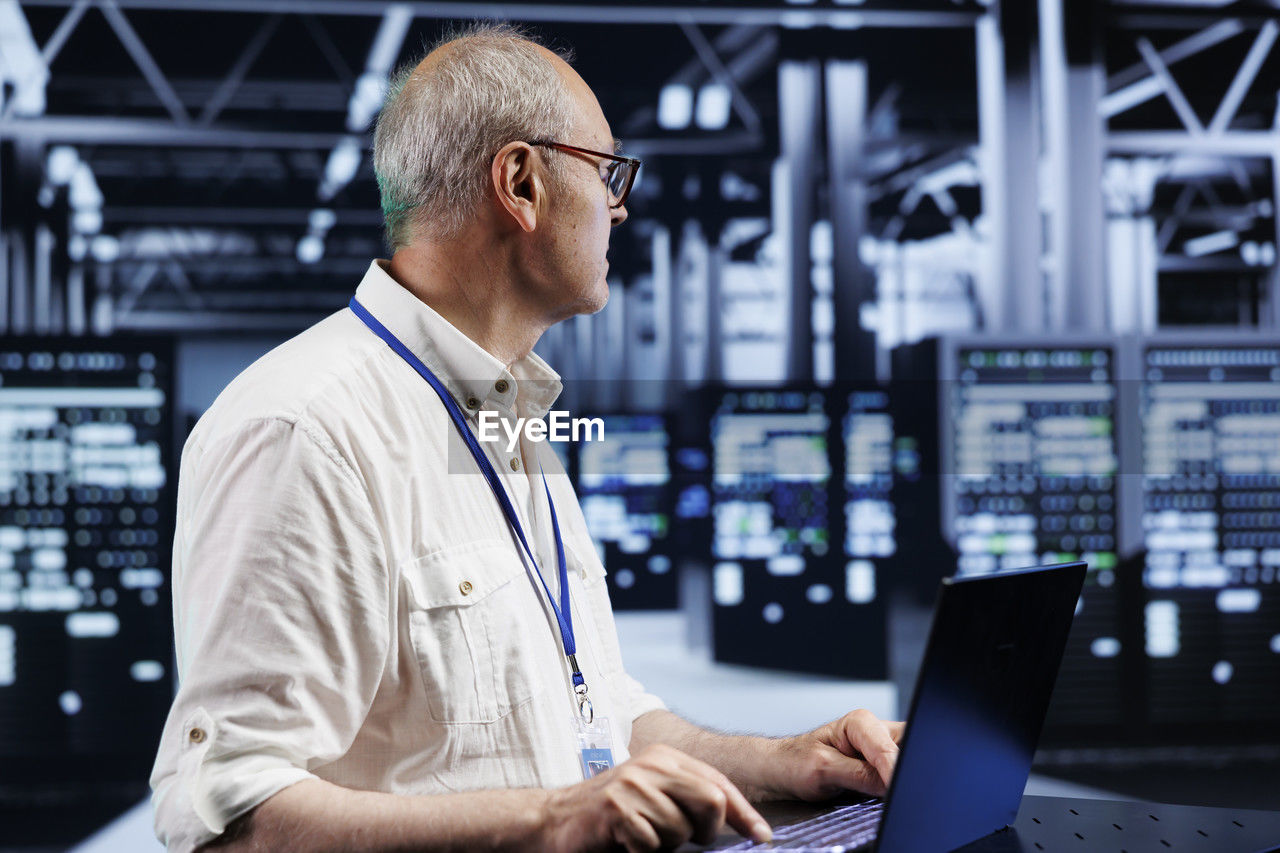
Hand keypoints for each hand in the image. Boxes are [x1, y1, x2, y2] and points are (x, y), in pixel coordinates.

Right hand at [540, 744, 772, 851]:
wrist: (553, 820)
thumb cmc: (610, 816)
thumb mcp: (654, 797)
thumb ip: (689, 800)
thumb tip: (738, 822)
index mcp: (665, 758)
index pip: (718, 783)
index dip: (744, 813)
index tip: (762, 836)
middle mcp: (651, 764)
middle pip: (711, 800)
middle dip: (706, 830)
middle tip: (683, 841)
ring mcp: (633, 784)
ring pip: (681, 830)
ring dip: (665, 846)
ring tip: (640, 838)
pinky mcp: (616, 808)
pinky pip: (652, 845)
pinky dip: (642, 852)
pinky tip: (623, 842)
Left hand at [770, 709, 904, 800]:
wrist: (782, 770)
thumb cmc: (794, 762)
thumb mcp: (822, 769)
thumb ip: (858, 775)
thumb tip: (890, 784)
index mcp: (860, 722)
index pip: (888, 750)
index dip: (893, 772)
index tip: (892, 791)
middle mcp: (875, 731)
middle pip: (908, 748)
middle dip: (905, 771)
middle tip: (897, 793)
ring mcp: (883, 749)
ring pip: (910, 760)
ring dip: (904, 778)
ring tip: (893, 795)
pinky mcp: (885, 767)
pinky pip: (903, 773)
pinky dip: (900, 785)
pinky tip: (892, 795)